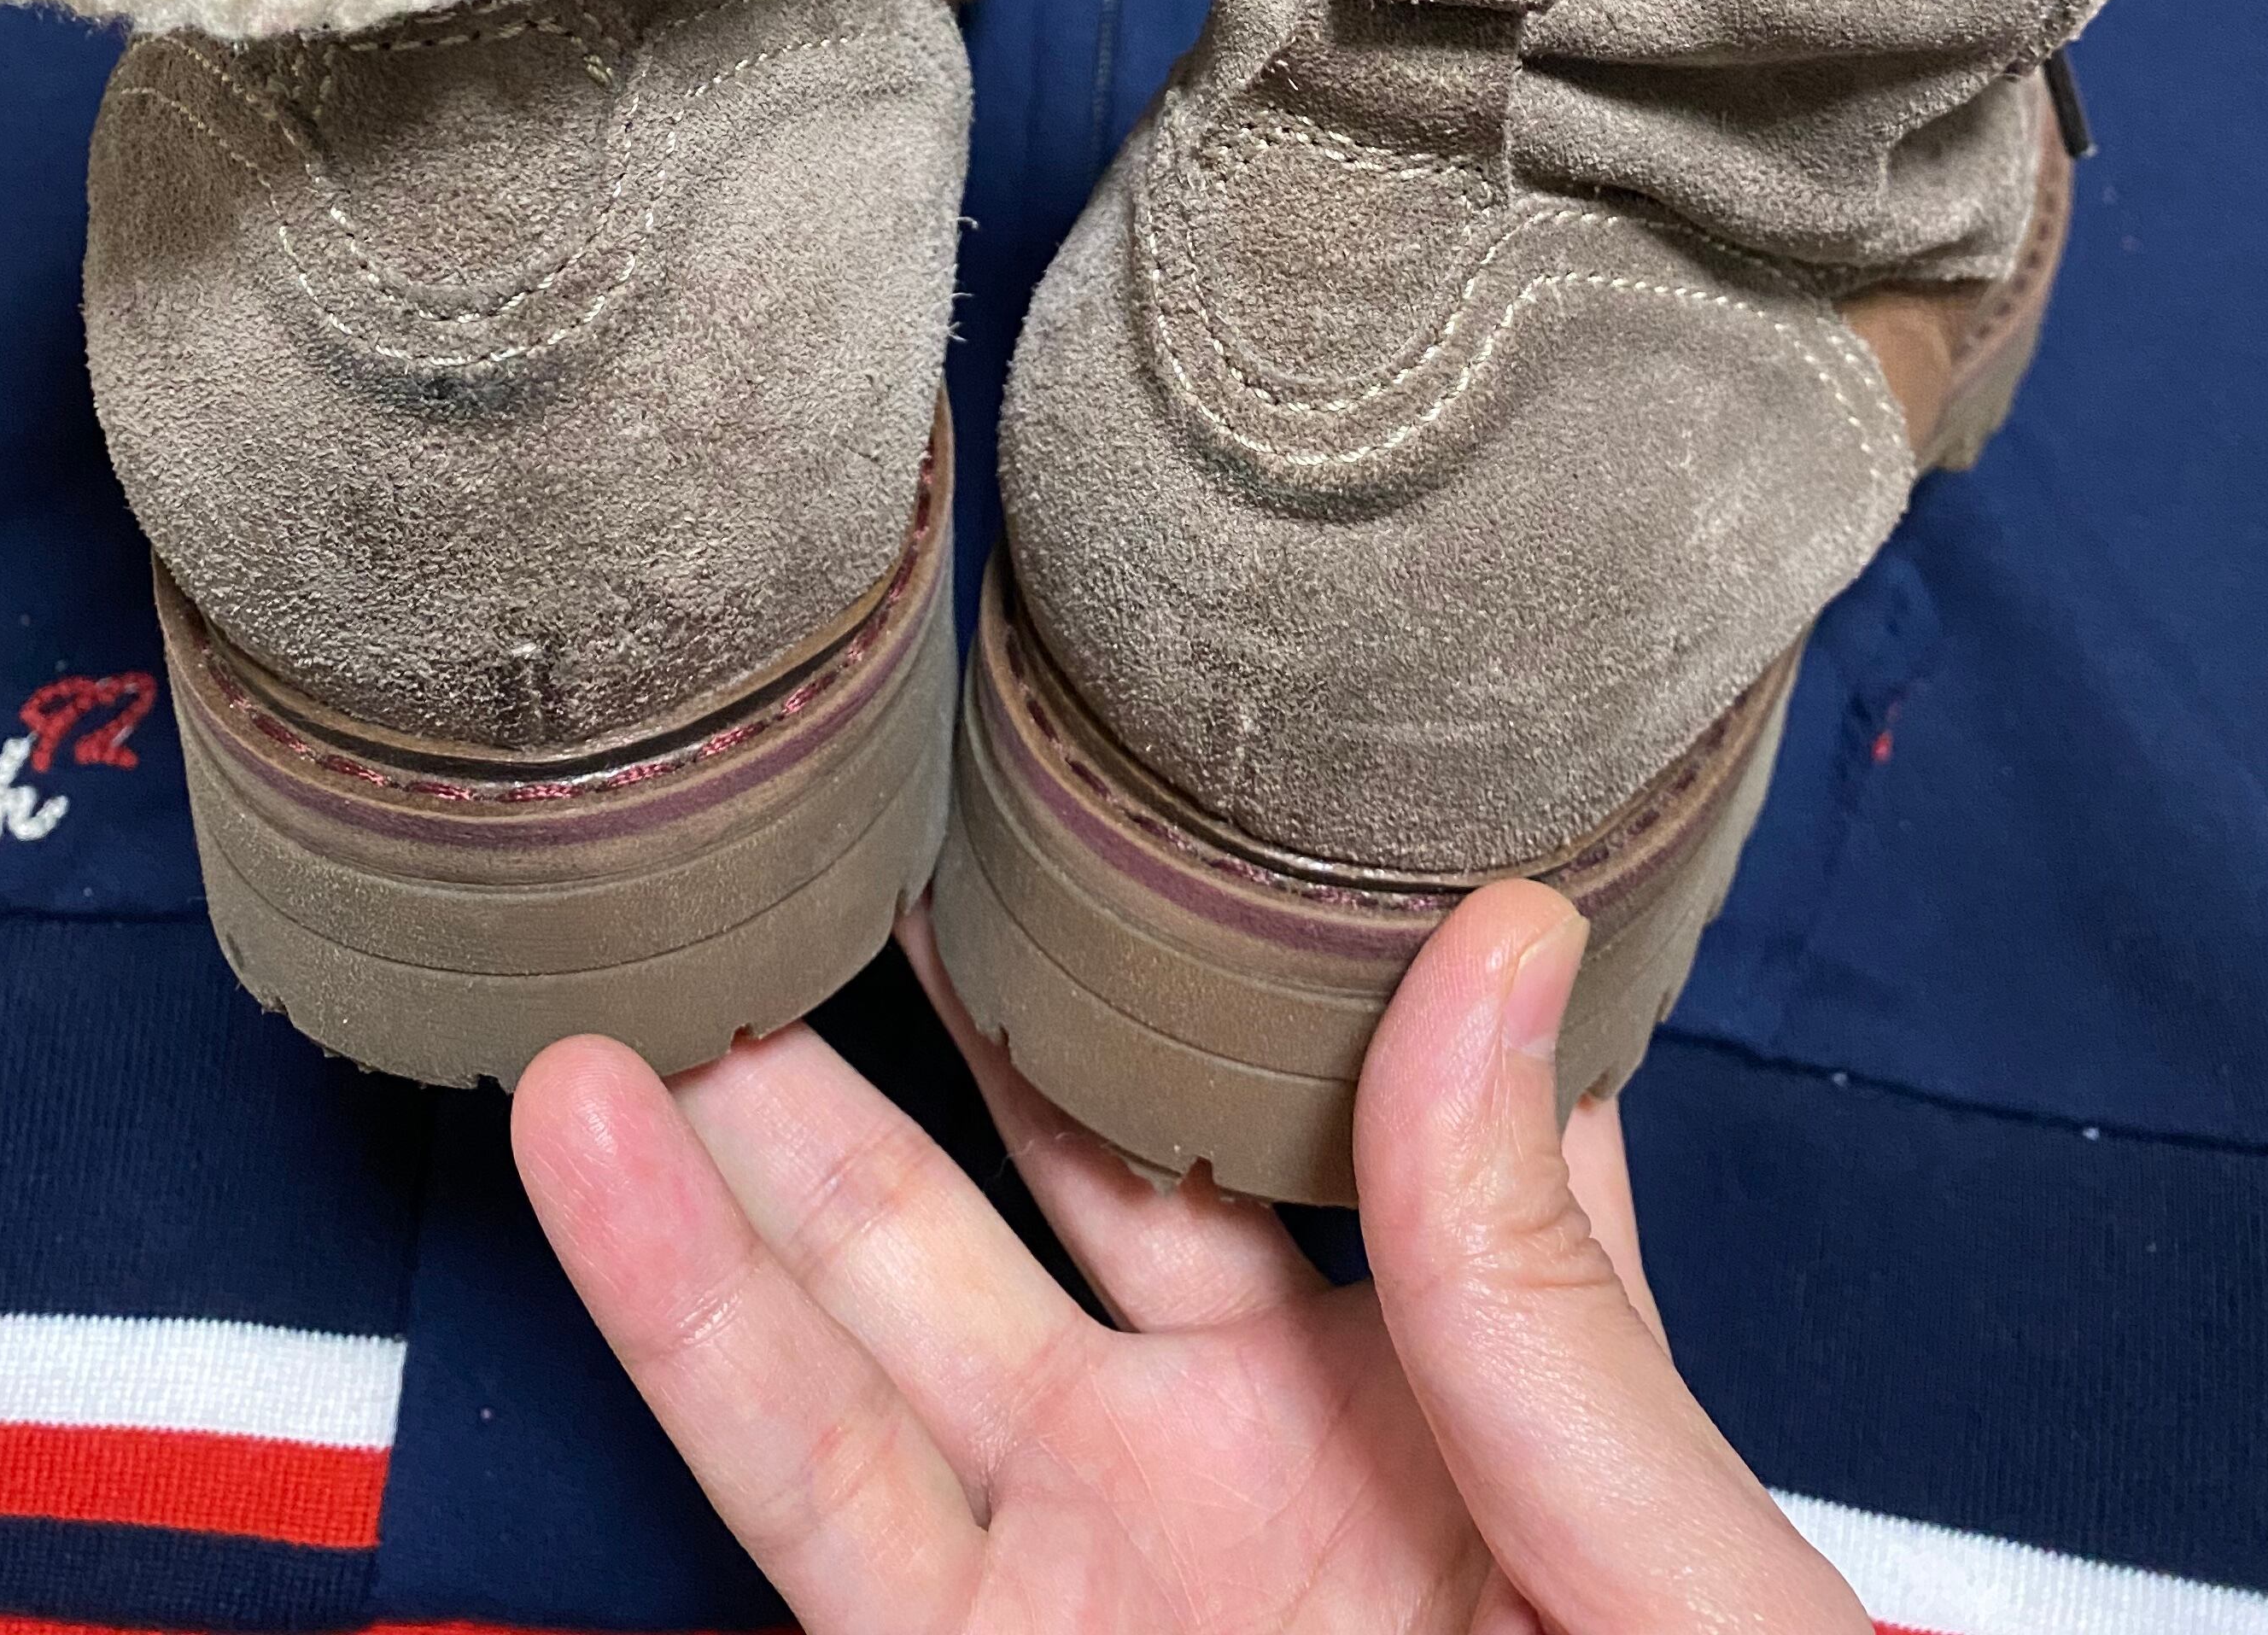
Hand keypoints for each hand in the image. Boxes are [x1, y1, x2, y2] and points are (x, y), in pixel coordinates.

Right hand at [512, 885, 1865, 1633]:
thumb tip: (1504, 929)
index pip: (1351, 1081)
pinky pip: (797, 1494)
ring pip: (883, 1289)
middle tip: (844, 767)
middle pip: (1062, 1150)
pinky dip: (675, 1314)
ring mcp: (1099, 1564)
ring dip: (754, 1110)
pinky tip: (591, 1144)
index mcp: (1458, 1383)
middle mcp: (1252, 1445)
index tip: (1152, 718)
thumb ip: (1544, 1300)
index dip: (1249, 911)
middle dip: (944, 974)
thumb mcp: (1676, 1576)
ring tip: (656, 909)